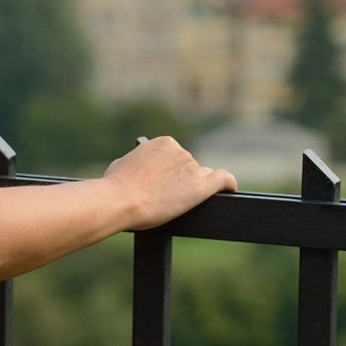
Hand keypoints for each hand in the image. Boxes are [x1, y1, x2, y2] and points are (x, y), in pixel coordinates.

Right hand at [103, 135, 237, 230]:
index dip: (170, 172)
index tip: (163, 183)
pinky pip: (224, 180)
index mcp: (163, 143)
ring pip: (202, 177)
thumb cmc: (116, 185)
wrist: (120, 200)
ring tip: (176, 203)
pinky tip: (230, 190)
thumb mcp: (124, 164)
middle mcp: (181, 151)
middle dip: (181, 180)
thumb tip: (144, 169)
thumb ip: (141, 163)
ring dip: (193, 187)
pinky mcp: (201, 186)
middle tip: (165, 197)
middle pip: (190, 167)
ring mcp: (192, 168)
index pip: (176, 157)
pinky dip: (228, 184)